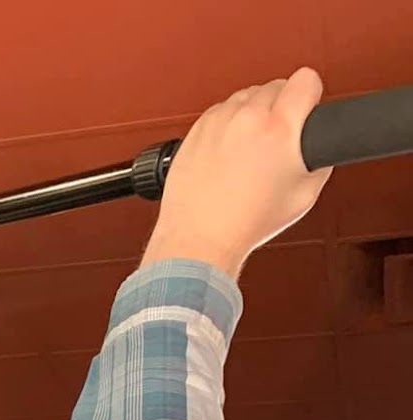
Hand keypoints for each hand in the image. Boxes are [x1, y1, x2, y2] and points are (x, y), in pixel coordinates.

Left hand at [140, 69, 331, 279]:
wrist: (201, 239)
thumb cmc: (245, 223)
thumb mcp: (304, 196)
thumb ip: (319, 163)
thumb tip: (321, 149)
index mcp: (280, 129)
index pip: (306, 79)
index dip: (310, 95)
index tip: (306, 107)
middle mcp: (248, 117)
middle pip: (277, 86)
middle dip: (281, 108)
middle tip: (276, 140)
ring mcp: (220, 120)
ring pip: (247, 96)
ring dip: (253, 114)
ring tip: (250, 150)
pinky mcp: (198, 128)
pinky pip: (221, 111)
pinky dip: (228, 125)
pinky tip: (229, 152)